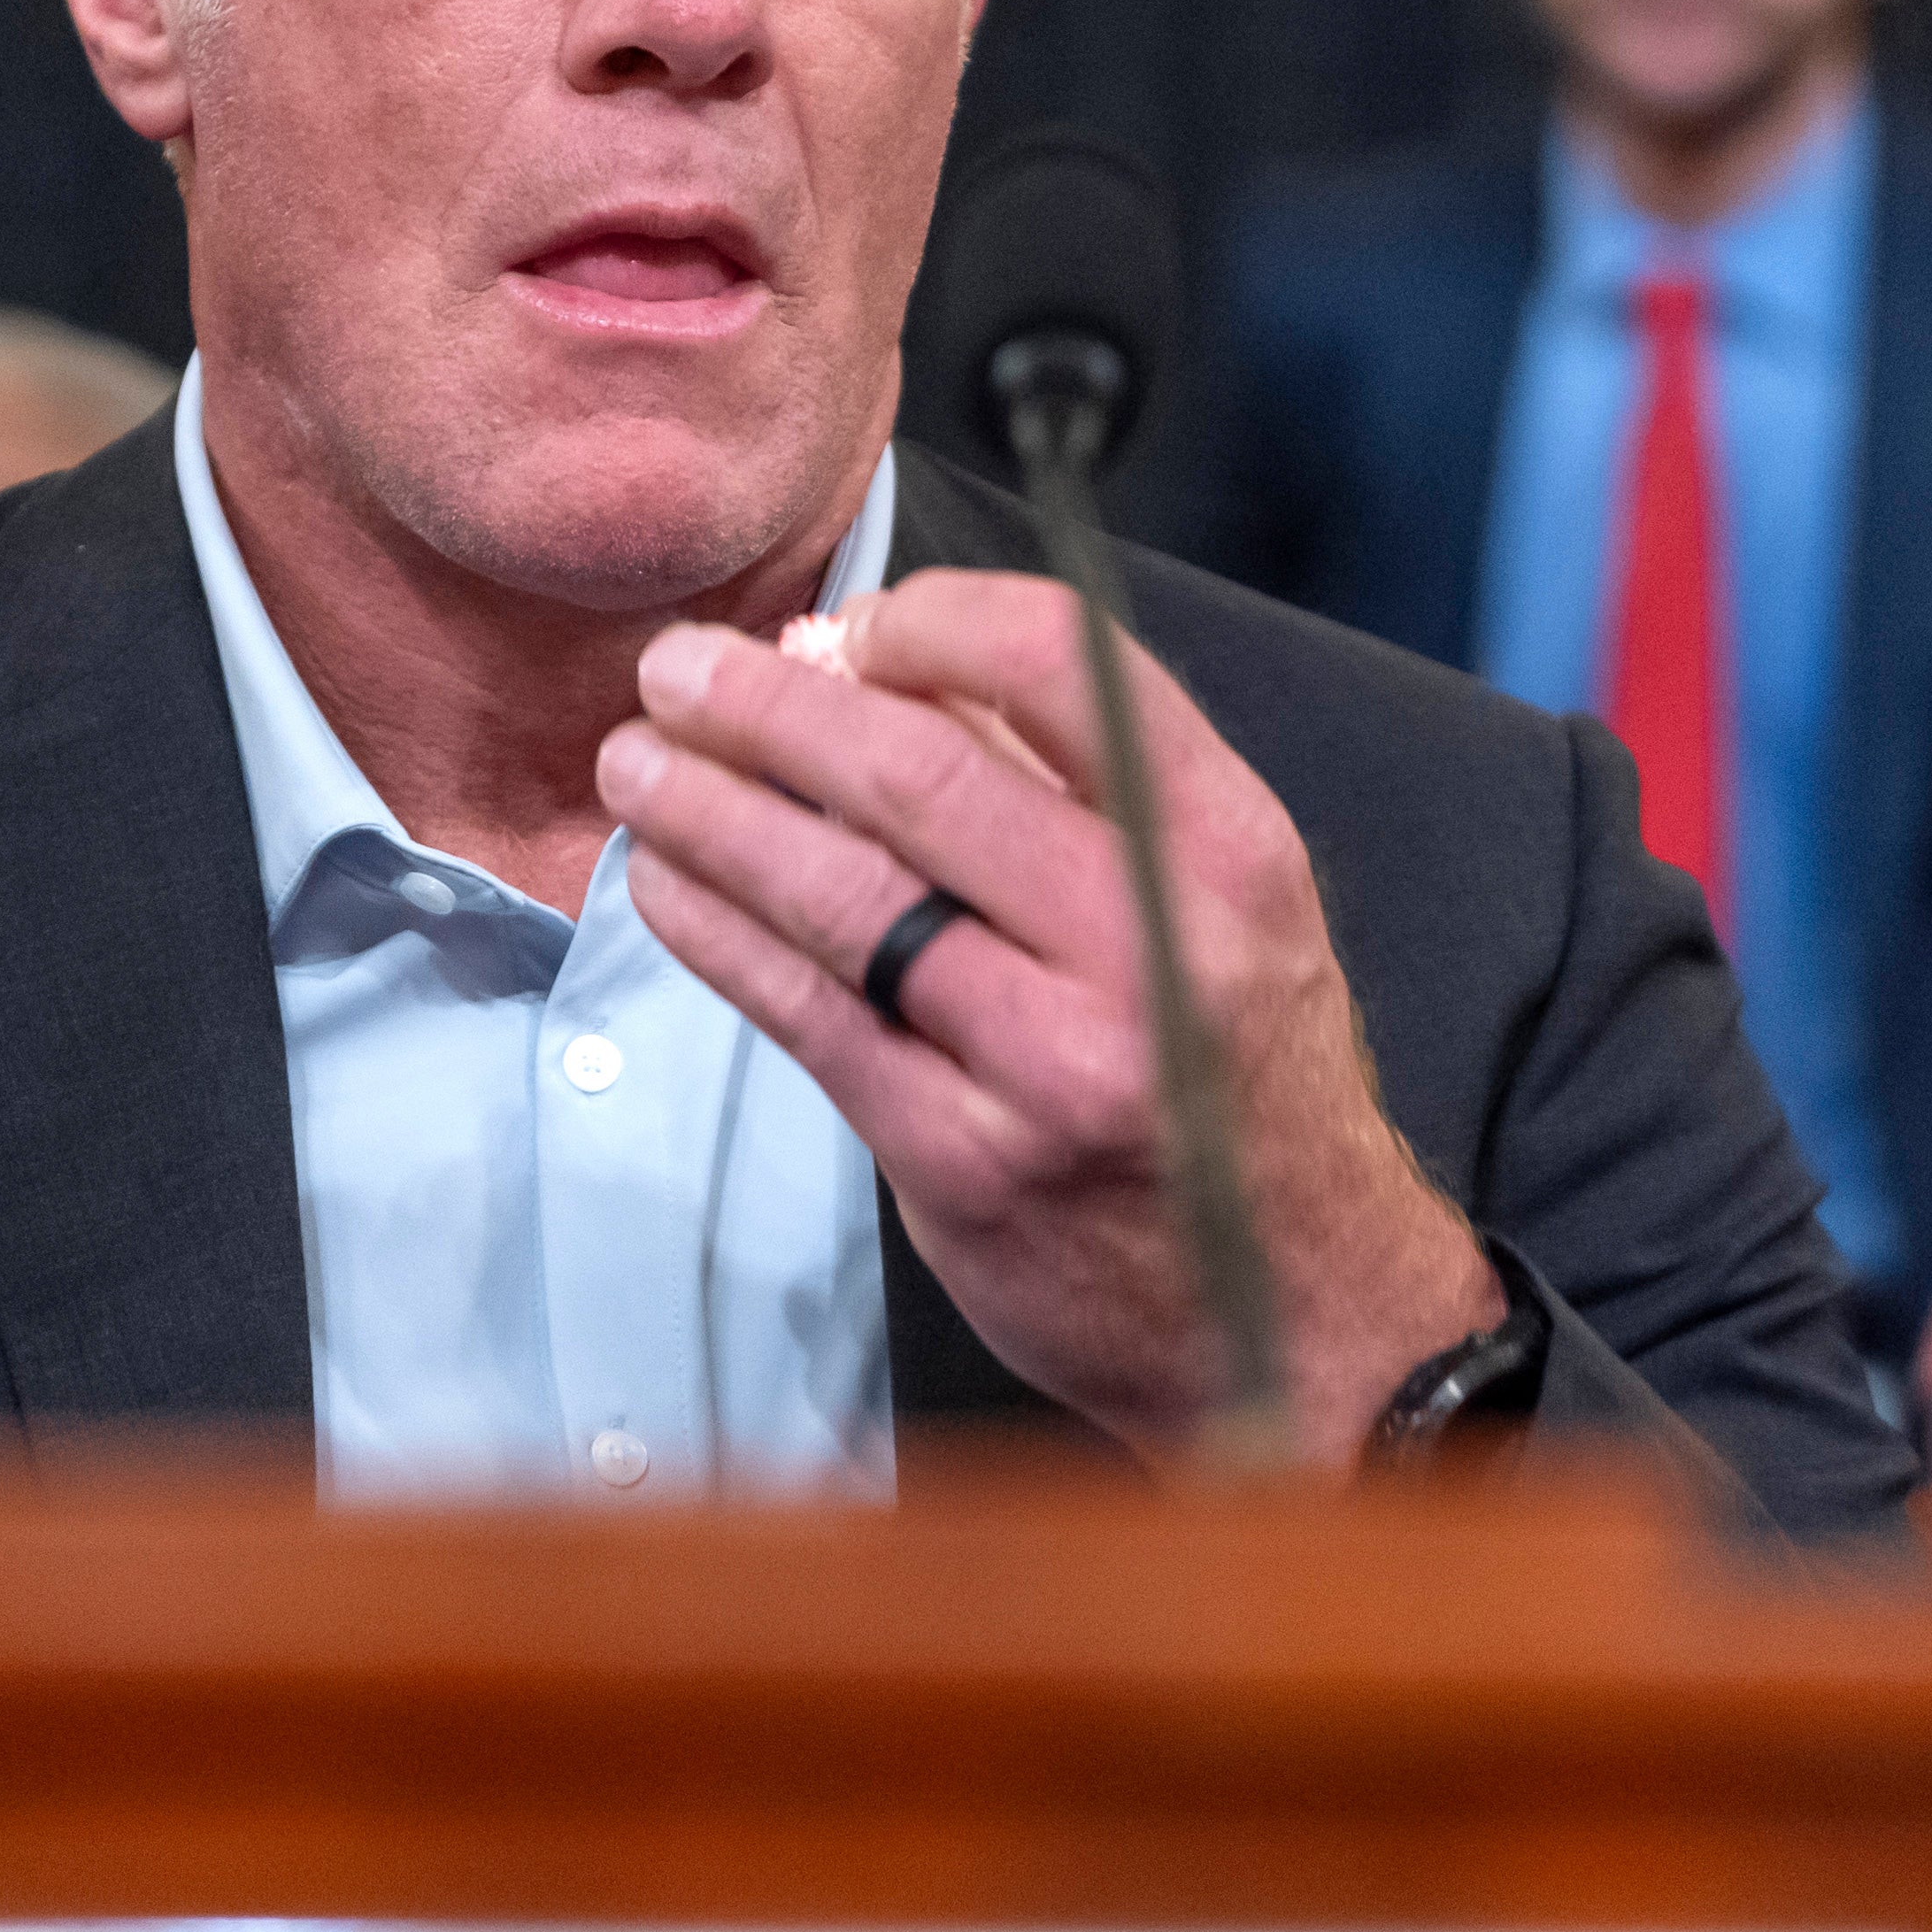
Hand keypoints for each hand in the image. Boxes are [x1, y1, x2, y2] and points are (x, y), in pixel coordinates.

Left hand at [596, 569, 1501, 1473]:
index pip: (1061, 665)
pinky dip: (720, 934)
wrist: (1295, 1311)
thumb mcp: (1218, 905)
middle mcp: (1151, 946)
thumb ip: (1063, 782)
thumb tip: (857, 665)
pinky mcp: (964, 1159)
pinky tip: (669, 886)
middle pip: (921, 775)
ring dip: (711, 813)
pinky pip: (809, 1014)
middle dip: (767, 707)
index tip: (841, 625)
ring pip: (843, 894)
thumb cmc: (1236, 1079)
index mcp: (1228, 849)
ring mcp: (1053, 1061)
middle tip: (673, 671)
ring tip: (637, 766)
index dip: (925, 621)